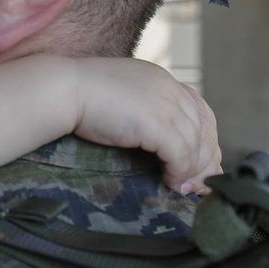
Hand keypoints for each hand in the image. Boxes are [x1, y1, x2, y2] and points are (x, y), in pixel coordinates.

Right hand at [71, 58, 220, 194]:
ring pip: (196, 144)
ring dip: (193, 171)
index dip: (205, 138)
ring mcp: (165, 104)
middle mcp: (169, 88)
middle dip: (206, 160)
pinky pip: (181, 154)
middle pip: (204, 128)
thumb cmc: (81, 95)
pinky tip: (170, 182)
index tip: (199, 162)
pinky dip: (180, 172)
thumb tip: (158, 142)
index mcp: (161, 79)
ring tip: (183, 188)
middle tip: (198, 185)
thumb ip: (142, 111)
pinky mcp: (156, 123)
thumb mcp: (122, 98)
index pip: (199, 109)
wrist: (63, 90)